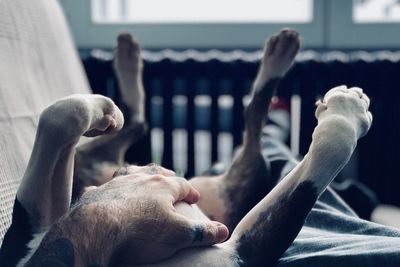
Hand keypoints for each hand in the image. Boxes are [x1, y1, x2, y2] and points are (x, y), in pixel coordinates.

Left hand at [76, 164, 228, 264]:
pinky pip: (104, 187)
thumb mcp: (178, 235)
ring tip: (141, 178)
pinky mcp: (96, 194)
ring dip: (138, 175)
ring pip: (130, 173)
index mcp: (162, 186)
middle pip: (156, 173)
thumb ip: (202, 232)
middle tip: (170, 176)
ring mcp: (115, 185)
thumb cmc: (140, 232)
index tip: (195, 198)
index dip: (190, 191)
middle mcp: (139, 180)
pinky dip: (109, 189)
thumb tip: (224, 231)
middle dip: (165, 176)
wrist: (95, 230)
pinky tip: (106, 192)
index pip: (181, 185)